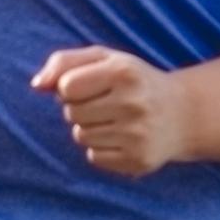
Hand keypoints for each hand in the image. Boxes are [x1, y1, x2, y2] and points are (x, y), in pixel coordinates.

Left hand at [38, 45, 219, 178]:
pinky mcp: (139, 160)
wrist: (183, 113)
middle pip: (71, 113)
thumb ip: (64, 62)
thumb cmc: (133, 81)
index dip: (71, 87)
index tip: (90, 85)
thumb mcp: (103, 59)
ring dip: (90, 129)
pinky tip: (122, 138)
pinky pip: (93, 157)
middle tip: (107, 104)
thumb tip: (36, 85)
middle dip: (80, 109)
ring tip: (116, 120)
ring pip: (81, 137)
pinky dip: (101, 149)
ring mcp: (138, 134)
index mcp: (124, 72)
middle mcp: (133, 103)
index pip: (66, 87)